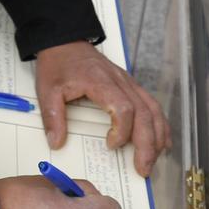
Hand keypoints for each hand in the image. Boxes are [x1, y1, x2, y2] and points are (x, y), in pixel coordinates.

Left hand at [33, 41, 171, 175]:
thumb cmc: (58, 63)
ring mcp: (128, 82)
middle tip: (143, 168)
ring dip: (157, 136)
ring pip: (153, 109)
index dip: (122, 131)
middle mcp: (120, 81)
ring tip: (154, 159)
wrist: (64, 40)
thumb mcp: (47, 89)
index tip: (111, 145)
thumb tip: (57, 142)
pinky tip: (161, 140)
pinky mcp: (130, 85)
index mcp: (100, 81)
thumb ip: (52, 116)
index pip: (124, 108)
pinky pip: (152, 104)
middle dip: (147, 144)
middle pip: (145, 113)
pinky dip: (160, 124)